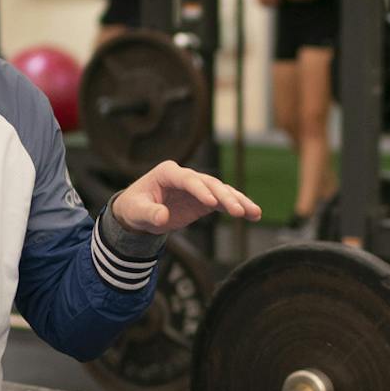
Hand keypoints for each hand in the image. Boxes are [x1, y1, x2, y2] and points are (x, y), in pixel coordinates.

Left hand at [110, 160, 263, 233]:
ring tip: (254, 213)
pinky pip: (223, 202)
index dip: (200, 190)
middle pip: (210, 184)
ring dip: (238, 201)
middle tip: (237, 211)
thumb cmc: (135, 208)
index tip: (211, 204)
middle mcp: (186, 176)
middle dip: (225, 197)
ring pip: (222, 191)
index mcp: (168, 172)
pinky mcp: (204, 200)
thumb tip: (163, 217)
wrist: (139, 213)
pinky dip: (238, 207)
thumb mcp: (136, 212)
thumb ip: (149, 213)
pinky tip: (252, 215)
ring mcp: (198, 187)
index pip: (188, 179)